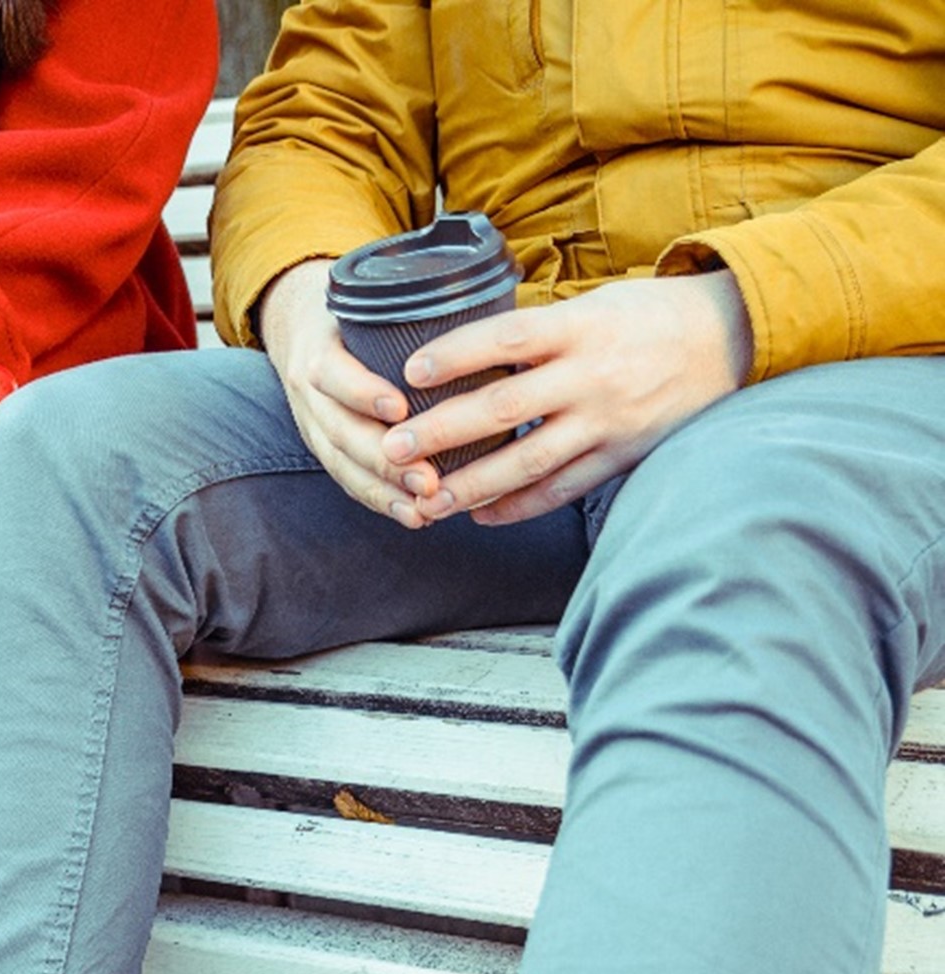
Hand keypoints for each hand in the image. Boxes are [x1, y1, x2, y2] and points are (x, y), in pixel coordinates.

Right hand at [258, 260, 437, 525]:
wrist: (299, 330)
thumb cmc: (353, 315)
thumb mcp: (367, 302)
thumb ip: (411, 310)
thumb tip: (494, 307)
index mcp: (319, 350)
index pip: (334, 374)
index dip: (363, 393)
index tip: (399, 408)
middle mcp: (310, 393)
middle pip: (341, 434)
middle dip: (385, 461)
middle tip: (429, 479)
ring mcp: (313, 426)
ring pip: (343, 466)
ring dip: (386, 491)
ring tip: (426, 508)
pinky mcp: (324, 449)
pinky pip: (349, 482)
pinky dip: (381, 502)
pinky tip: (415, 517)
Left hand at [380, 270, 753, 526]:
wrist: (733, 338)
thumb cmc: (649, 314)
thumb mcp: (593, 304)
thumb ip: (537, 330)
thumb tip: (466, 349)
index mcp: (579, 327)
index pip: (505, 339)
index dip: (455, 355)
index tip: (410, 371)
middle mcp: (591, 376)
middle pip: (504, 407)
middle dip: (443, 431)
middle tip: (394, 448)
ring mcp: (609, 421)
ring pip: (529, 460)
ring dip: (472, 484)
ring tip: (426, 499)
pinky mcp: (624, 455)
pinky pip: (565, 488)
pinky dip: (521, 505)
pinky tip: (482, 515)